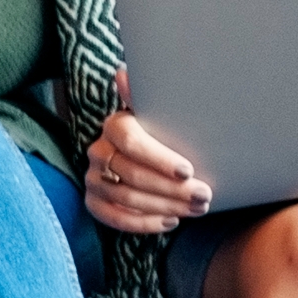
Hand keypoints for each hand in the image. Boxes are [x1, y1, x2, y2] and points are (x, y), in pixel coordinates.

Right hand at [83, 96, 209, 236]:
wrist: (152, 159)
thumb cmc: (165, 133)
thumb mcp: (163, 113)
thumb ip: (147, 96)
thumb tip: (123, 73)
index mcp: (114, 126)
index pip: (131, 142)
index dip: (159, 159)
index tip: (188, 170)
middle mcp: (98, 151)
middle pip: (132, 174)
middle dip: (171, 189)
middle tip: (203, 195)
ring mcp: (93, 178)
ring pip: (126, 198)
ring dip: (164, 206)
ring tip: (196, 209)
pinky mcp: (94, 202)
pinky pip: (115, 219)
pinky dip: (145, 223)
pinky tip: (171, 222)